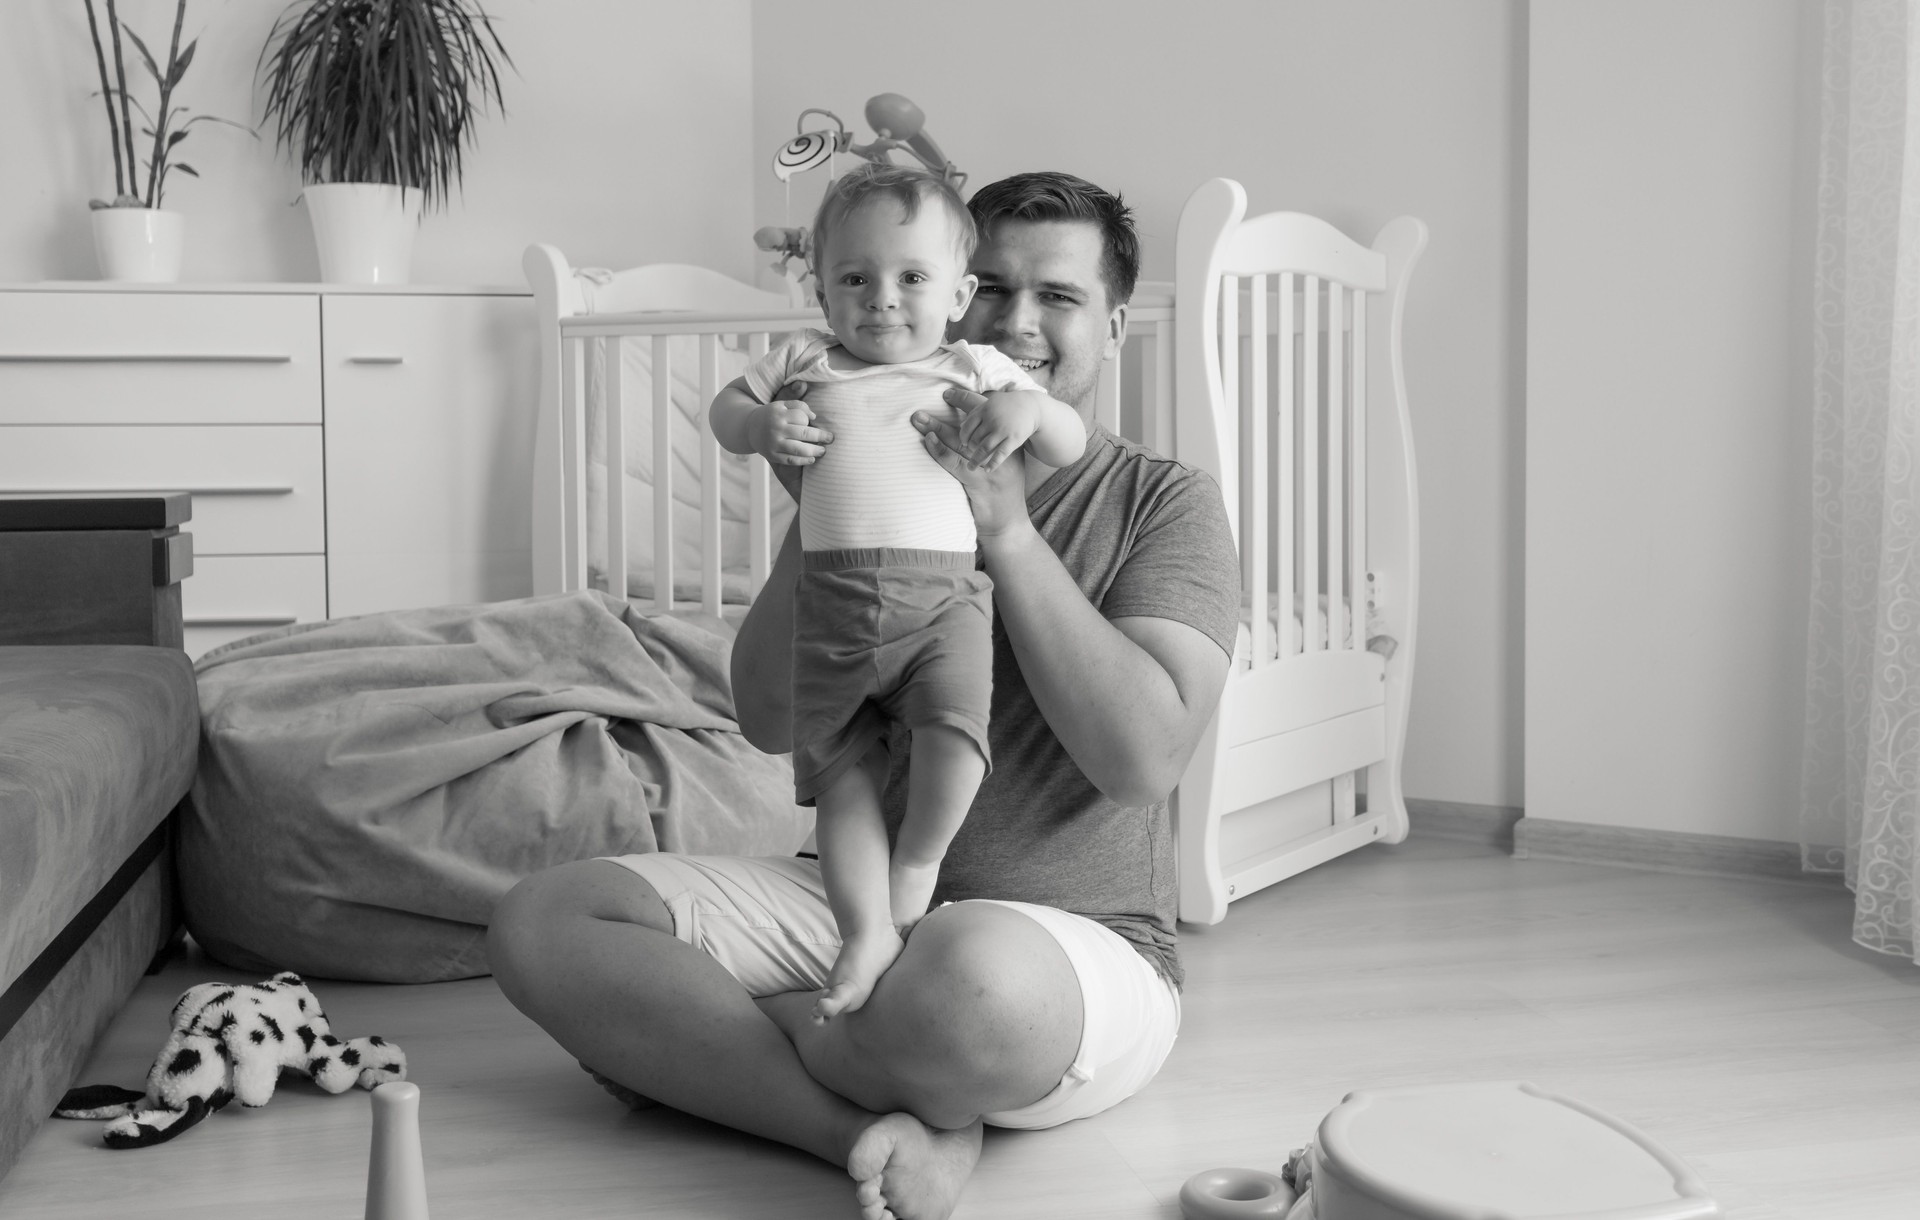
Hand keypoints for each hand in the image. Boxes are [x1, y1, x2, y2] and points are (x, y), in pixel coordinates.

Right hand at [749, 381, 830, 465]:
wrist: (749, 428)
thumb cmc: (772, 415)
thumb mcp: (782, 404)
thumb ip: (799, 405)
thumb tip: (814, 417)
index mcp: (779, 414)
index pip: (801, 417)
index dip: (810, 421)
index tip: (814, 424)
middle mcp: (776, 428)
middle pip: (803, 433)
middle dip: (820, 436)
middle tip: (831, 439)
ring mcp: (773, 443)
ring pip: (799, 449)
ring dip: (814, 451)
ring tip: (823, 451)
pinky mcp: (772, 455)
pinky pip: (791, 460)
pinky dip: (803, 461)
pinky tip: (812, 459)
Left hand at [912, 387, 1036, 540]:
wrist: (1009, 526)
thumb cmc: (1004, 497)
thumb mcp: (1007, 467)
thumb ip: (994, 448)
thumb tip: (975, 430)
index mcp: (1007, 445)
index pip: (989, 416)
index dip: (969, 402)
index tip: (950, 392)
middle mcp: (999, 452)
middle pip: (972, 425)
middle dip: (952, 409)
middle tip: (932, 398)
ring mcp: (989, 467)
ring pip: (959, 441)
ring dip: (935, 427)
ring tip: (917, 418)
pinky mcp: (978, 482)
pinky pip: (954, 462)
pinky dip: (939, 450)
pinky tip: (928, 441)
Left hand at [955, 390, 1044, 471]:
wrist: (1033, 407)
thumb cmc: (1008, 406)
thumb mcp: (991, 404)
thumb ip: (975, 413)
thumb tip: (958, 421)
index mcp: (985, 409)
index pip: (967, 426)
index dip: (963, 437)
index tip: (963, 444)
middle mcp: (992, 419)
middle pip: (975, 438)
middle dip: (970, 449)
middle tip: (968, 455)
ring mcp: (1003, 430)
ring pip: (984, 448)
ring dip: (976, 460)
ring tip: (971, 467)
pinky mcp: (1014, 439)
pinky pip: (1000, 454)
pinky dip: (992, 463)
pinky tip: (987, 470)